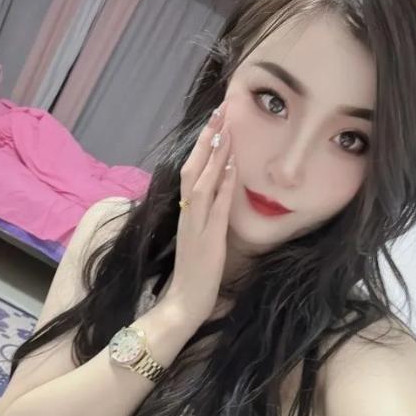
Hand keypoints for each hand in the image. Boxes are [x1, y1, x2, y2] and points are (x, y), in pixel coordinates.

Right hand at [163, 102, 235, 330]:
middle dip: (207, 138)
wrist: (183, 305)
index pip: (192, 172)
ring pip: (202, 182)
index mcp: (187, 214)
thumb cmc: (194, 276)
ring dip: (214, 155)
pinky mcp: (207, 240)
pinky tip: (233, 166)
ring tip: (226, 128)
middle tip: (220, 110)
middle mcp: (189, 215)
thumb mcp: (200, 240)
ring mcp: (196, 226)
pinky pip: (216, 208)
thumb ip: (206, 218)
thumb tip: (218, 195)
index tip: (215, 122)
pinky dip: (224, 185)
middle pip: (193, 168)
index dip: (203, 146)